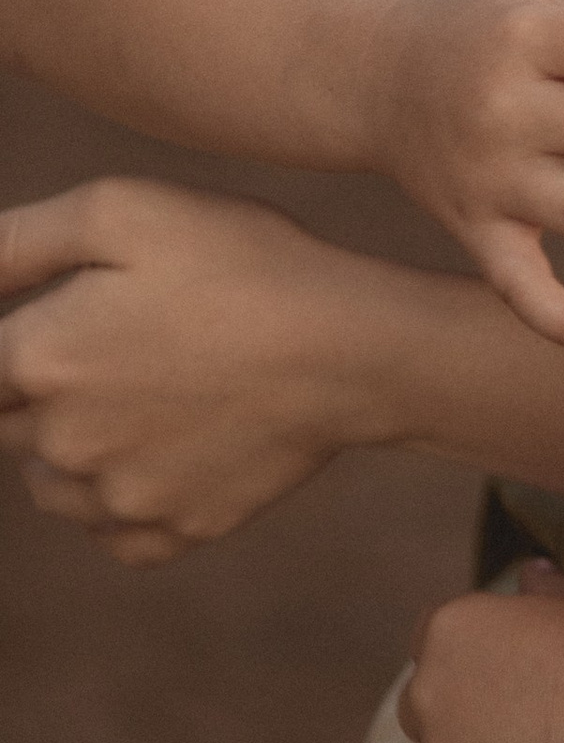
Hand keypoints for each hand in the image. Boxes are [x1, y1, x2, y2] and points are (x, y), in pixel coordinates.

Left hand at [0, 179, 374, 559]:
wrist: (351, 348)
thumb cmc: (239, 263)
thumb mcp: (122, 210)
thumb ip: (13, 244)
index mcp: (35, 360)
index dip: (23, 339)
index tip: (87, 327)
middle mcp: (60, 444)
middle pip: (10, 425)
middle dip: (46, 389)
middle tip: (130, 343)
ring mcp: (117, 498)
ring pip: (51, 486)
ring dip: (75, 450)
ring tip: (151, 394)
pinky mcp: (172, 531)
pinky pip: (113, 532)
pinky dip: (125, 501)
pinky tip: (172, 447)